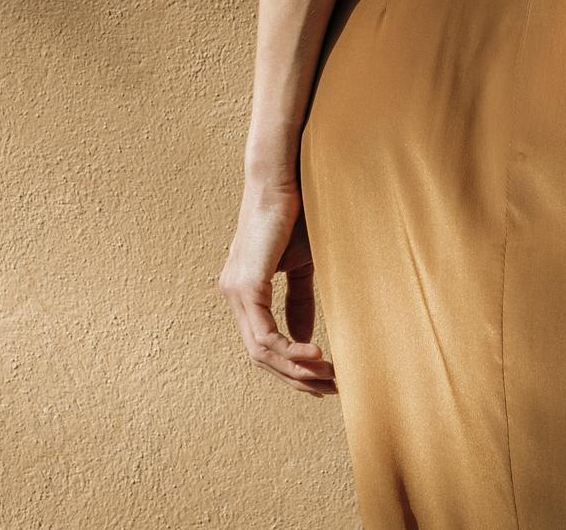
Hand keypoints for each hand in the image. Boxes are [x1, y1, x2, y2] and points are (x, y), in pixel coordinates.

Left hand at [217, 181, 336, 397]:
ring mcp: (235, 292)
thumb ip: (299, 300)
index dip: (291, 367)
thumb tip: (304, 337)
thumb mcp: (300, 265)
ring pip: (261, 351)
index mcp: (244, 293)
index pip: (263, 344)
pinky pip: (263, 334)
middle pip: (261, 357)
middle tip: (331, 387)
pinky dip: (289, 350)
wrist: (283, 178)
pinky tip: (315, 356)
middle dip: (297, 378)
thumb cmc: (294, 214)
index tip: (324, 379)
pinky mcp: (246, 285)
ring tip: (328, 375)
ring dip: (296, 370)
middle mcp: (233, 296)